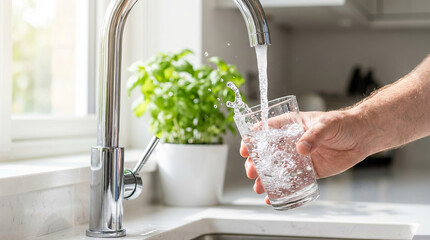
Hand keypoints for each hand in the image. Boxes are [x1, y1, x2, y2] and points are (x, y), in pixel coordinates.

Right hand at [241, 110, 368, 203]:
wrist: (362, 137)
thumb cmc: (343, 123)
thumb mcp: (326, 124)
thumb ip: (313, 136)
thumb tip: (301, 149)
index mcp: (291, 126)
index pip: (266, 130)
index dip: (253, 139)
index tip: (246, 148)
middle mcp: (291, 142)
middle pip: (267, 152)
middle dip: (256, 162)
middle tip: (251, 171)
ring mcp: (298, 157)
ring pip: (276, 168)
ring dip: (265, 178)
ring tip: (258, 187)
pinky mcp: (309, 171)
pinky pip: (292, 181)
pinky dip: (282, 189)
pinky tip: (272, 197)